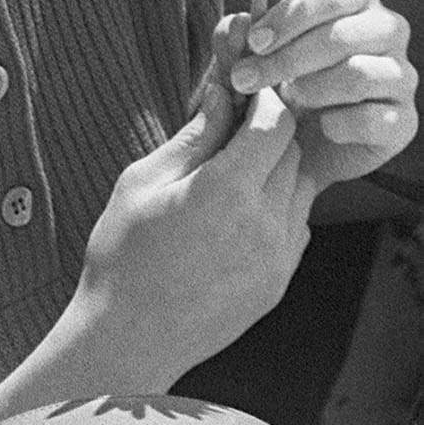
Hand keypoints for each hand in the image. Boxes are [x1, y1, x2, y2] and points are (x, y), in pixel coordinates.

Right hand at [70, 80, 313, 386]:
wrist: (130, 335)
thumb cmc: (124, 252)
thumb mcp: (144, 179)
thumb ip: (193, 136)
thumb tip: (221, 94)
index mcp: (226, 191)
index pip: (275, 123)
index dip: (262, 98)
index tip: (242, 89)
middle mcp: (264, 224)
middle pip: (292, 152)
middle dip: (269, 128)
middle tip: (235, 119)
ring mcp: (277, 259)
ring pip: (300, 187)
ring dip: (277, 165)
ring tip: (235, 164)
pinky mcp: (278, 282)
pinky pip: (296, 224)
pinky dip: (279, 202)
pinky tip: (239, 205)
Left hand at [224, 0, 418, 192]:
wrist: (299, 141)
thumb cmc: (275, 79)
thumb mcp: (246, 55)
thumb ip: (234, 36)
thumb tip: (237, 24)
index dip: (291, 16)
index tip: (255, 43)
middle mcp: (388, 29)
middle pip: (341, 36)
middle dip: (286, 60)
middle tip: (248, 80)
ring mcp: (401, 75)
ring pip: (359, 75)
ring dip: (312, 90)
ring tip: (290, 100)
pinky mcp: (404, 121)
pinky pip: (374, 119)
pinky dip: (339, 124)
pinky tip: (322, 126)